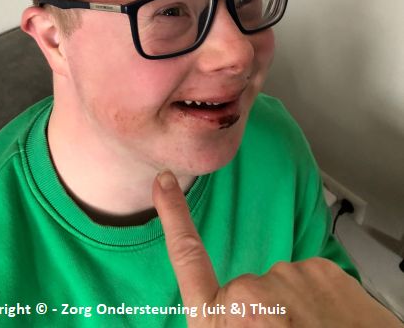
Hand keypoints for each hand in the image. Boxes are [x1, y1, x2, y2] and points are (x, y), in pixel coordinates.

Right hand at [152, 169, 402, 326]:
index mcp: (220, 320)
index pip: (187, 259)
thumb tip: (223, 310)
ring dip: (293, 310)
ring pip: (282, 288)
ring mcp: (289, 276)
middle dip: (260, 314)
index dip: (174, 216)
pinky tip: (329, 326)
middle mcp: (249, 291)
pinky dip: (318, 302)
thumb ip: (220, 321)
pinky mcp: (323, 269)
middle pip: (246, 293)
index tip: (164, 182)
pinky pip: (309, 281)